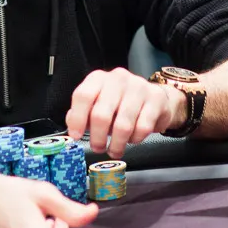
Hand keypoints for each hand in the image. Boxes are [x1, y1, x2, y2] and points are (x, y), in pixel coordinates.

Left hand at [66, 67, 185, 156]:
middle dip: (98, 138)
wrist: (154, 98)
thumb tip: (72, 126)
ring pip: (123, 125)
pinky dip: (135, 139)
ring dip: (117, 144)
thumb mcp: (98, 104)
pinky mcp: (155, 99)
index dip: (77, 118)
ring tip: (115, 149)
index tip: (76, 136)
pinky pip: (142, 128)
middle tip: (98, 148)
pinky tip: (133, 138)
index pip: (83, 95)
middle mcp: (118, 78)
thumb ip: (82, 113)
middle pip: (101, 114)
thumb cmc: (120, 104)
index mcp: (99, 78)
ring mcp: (138, 87)